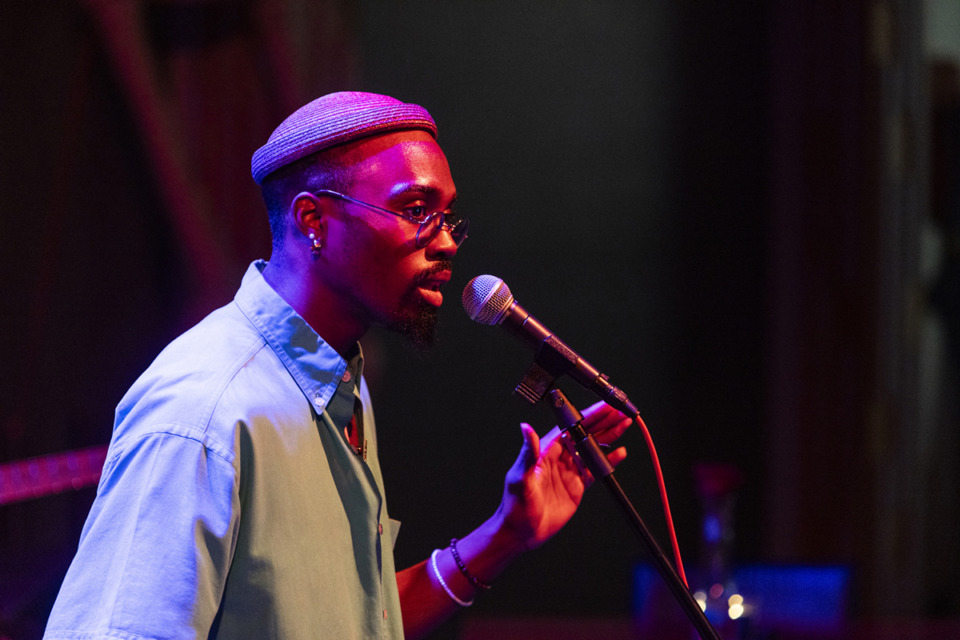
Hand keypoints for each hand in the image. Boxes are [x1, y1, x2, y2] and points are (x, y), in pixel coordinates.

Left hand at [496, 400, 630, 550]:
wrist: (522, 532)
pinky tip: (620, 453)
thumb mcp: (521, 477)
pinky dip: (609, 461)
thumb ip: (528, 453)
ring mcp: (569, 470)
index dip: (590, 416)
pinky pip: (595, 469)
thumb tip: (525, 428)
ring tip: (625, 424)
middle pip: (586, 433)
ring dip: (609, 436)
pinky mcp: (577, 485)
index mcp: (547, 449)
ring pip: (593, 448)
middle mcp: (559, 456)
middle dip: (605, 422)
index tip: (605, 407)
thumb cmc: (515, 505)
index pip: (572, 426)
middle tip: (622, 412)